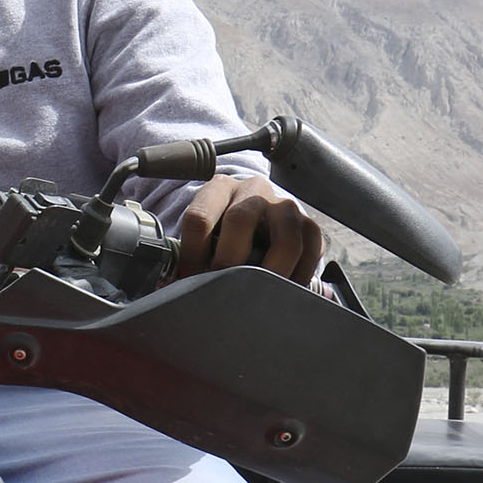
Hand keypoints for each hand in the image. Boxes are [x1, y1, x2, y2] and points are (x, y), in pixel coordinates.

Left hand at [177, 172, 323, 284]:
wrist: (261, 220)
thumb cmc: (225, 234)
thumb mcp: (205, 234)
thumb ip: (192, 254)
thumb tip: (172, 291)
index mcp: (219, 188)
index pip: (199, 217)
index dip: (192, 255)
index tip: (189, 281)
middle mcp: (254, 190)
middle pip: (240, 220)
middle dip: (229, 260)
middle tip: (223, 287)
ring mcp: (285, 206)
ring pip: (284, 239)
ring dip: (269, 272)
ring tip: (258, 294)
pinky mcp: (310, 225)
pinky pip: (310, 251)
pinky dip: (297, 277)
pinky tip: (283, 291)